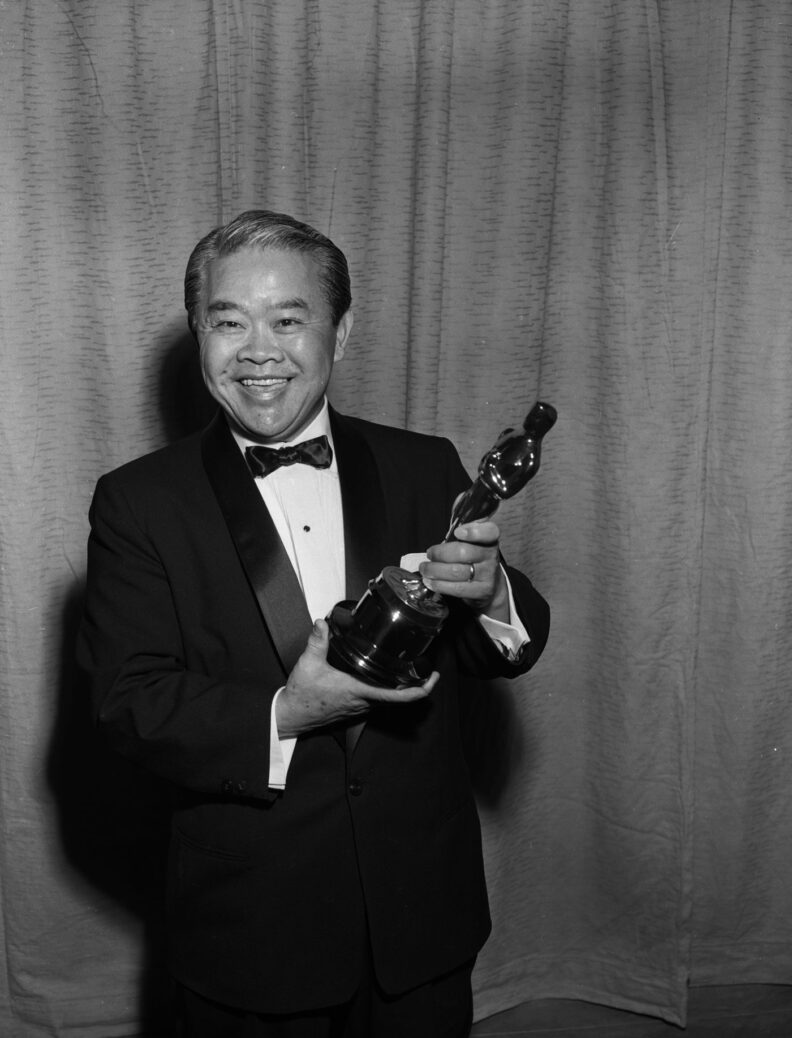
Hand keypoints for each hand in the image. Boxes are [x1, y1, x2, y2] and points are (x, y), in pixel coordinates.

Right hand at [276, 619, 437, 737]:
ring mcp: (360, 709)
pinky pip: (378, 702)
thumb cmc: (302, 694)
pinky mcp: (354, 709)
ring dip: (403, 690)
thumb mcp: (309, 664)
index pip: (397, 696)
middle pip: (399, 699)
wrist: (291, 715)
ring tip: (413, 672)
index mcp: (358, 692)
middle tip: (428, 671)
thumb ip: (317, 641)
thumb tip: (322, 623)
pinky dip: (389, 692)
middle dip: (417, 686)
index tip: (432, 678)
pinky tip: (387, 679)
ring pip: (389, 701)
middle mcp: (363, 704)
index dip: (420, 690)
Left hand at [419, 518, 508, 621]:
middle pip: (463, 552)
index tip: (458, 533)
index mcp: (489, 539)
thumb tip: (443, 541)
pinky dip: (439, 584)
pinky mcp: (482, 591)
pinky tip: (430, 581)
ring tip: (424, 569)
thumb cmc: (474, 559)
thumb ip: (461, 536)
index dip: (474, 531)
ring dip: (435, 570)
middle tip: (430, 554)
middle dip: (440, 553)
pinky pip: (457, 588)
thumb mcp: (473, 543)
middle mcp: (491, 556)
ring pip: (457, 571)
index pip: (489, 531)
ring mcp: (488, 574)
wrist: (491, 585)